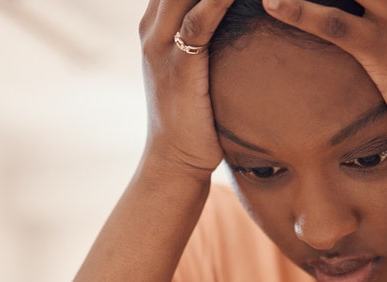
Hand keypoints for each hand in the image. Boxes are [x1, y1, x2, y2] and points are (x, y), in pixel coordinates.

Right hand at [138, 0, 236, 177]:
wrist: (174, 161)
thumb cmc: (195, 114)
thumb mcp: (196, 65)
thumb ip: (206, 35)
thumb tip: (234, 16)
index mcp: (156, 22)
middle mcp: (153, 27)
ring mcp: (160, 46)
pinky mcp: (178, 67)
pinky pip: (199, 22)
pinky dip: (219, 0)